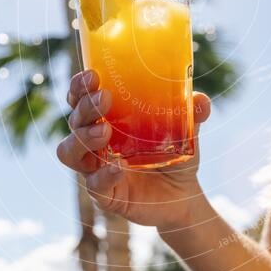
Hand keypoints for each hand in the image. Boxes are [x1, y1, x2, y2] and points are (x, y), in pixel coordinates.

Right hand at [57, 69, 211, 229]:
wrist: (183, 195)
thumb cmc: (174, 154)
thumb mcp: (186, 130)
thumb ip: (192, 113)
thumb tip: (201, 100)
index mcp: (106, 119)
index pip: (81, 99)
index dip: (79, 87)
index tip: (92, 75)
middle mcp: (94, 142)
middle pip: (74, 121)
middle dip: (84, 107)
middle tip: (105, 98)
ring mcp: (95, 169)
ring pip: (69, 152)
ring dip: (84, 138)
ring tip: (104, 131)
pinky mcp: (105, 194)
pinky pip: (94, 185)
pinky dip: (104, 175)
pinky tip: (119, 167)